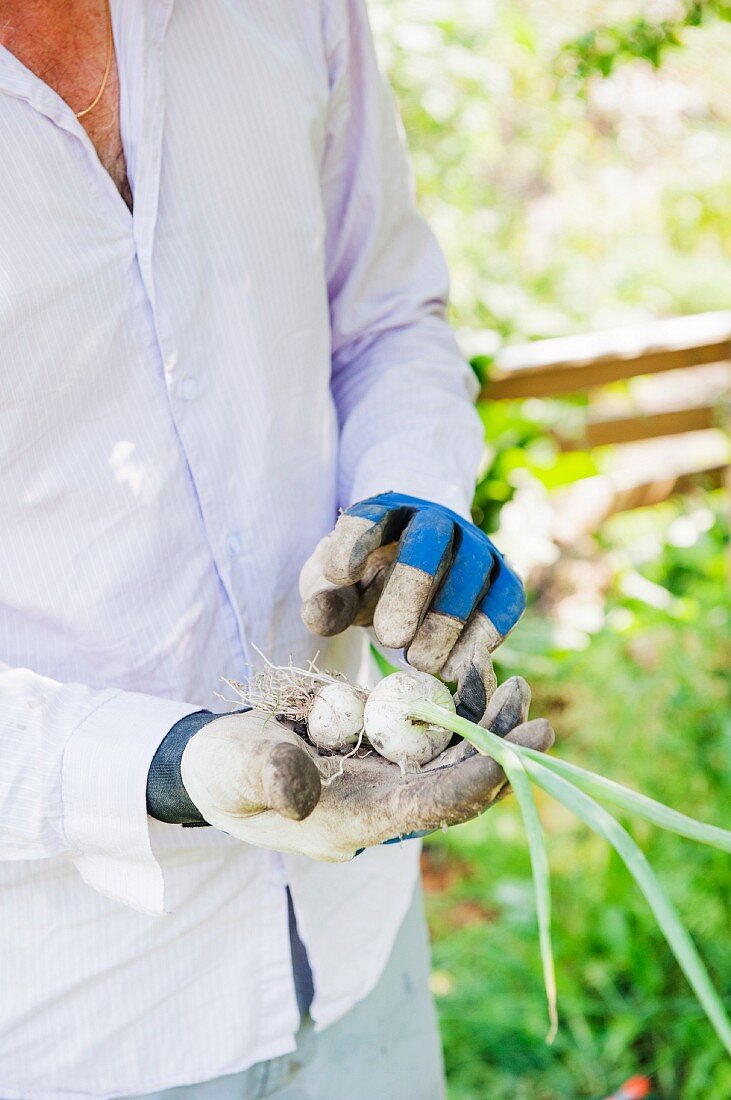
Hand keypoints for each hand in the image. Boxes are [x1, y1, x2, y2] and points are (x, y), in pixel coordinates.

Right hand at [180, 677, 553, 861]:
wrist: (213, 764)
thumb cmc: (221, 769)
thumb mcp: (235, 768)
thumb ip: (266, 776)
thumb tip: (300, 791)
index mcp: (355, 820)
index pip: (434, 807)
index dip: (482, 779)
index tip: (524, 747)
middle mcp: (381, 809)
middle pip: (457, 786)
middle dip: (499, 749)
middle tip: (531, 705)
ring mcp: (383, 783)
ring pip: (451, 762)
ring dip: (484, 727)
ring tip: (511, 683)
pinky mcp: (380, 758)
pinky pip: (430, 740)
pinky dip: (453, 711)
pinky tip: (467, 677)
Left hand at [300, 492, 525, 723]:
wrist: (419, 575)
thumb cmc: (368, 580)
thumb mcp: (336, 585)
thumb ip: (324, 597)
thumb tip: (318, 616)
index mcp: (387, 512)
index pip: (371, 515)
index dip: (355, 540)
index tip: (339, 574)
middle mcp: (437, 520)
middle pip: (431, 537)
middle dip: (412, 585)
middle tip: (390, 636)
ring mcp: (476, 547)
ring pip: (474, 572)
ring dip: (448, 619)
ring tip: (418, 661)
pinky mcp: (504, 579)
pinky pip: (505, 601)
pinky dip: (484, 635)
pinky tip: (454, 668)